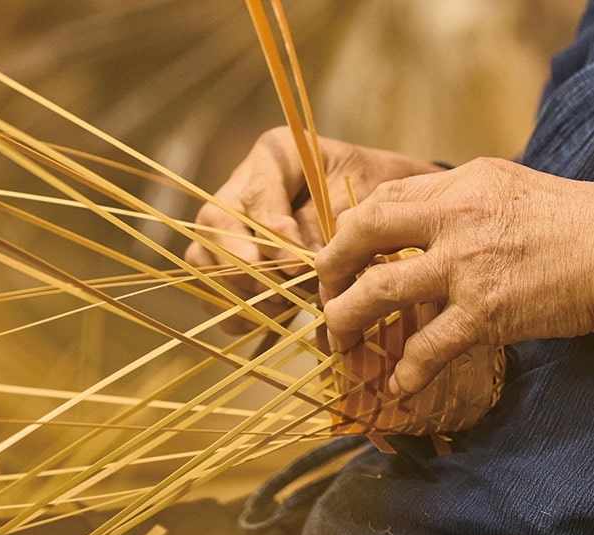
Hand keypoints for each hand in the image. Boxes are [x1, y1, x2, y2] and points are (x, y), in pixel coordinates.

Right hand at [185, 127, 443, 332]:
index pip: (256, 195)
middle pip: (217, 224)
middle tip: (280, 293)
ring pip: (204, 258)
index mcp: (277, 155)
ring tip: (280, 308)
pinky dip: (237, 311)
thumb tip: (306, 273)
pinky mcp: (233, 261)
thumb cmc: (380, 192)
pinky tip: (272, 319)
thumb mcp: (366, 196)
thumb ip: (331, 228)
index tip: (296, 265)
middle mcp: (244, 184)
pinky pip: (212, 289)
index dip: (272, 234)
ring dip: (239, 291)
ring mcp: (233, 224)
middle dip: (246, 266)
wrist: (389, 209)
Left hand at [317, 157, 593, 394]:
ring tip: (342, 345)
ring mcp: (467, 266)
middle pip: (360, 234)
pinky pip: (426, 347)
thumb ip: (462, 200)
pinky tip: (399, 385)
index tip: (341, 258)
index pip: (381, 199)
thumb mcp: (510, 188)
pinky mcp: (486, 312)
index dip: (349, 232)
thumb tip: (422, 220)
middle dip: (330, 269)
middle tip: (325, 297)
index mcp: (460, 184)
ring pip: (378, 292)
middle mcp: (454, 217)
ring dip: (348, 322)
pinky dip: (405, 371)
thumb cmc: (577, 222)